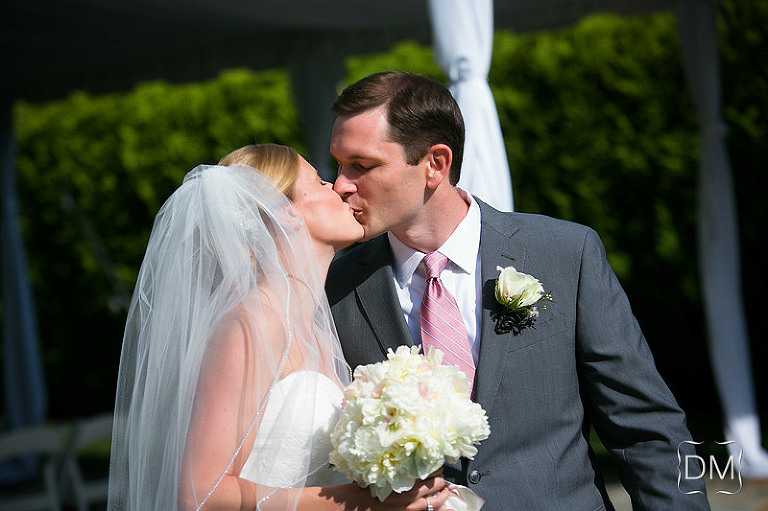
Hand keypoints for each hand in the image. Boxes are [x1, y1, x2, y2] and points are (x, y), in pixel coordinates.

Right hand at [314, 471, 450, 510]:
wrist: (357, 505)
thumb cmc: (367, 486)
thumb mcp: (383, 470)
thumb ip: (397, 466)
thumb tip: (409, 457)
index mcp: (405, 478)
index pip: (430, 469)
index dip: (437, 465)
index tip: (438, 462)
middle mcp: (411, 493)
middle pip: (437, 483)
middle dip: (442, 478)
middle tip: (442, 474)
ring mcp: (411, 507)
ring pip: (437, 500)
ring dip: (443, 493)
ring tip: (445, 489)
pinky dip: (437, 507)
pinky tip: (440, 504)